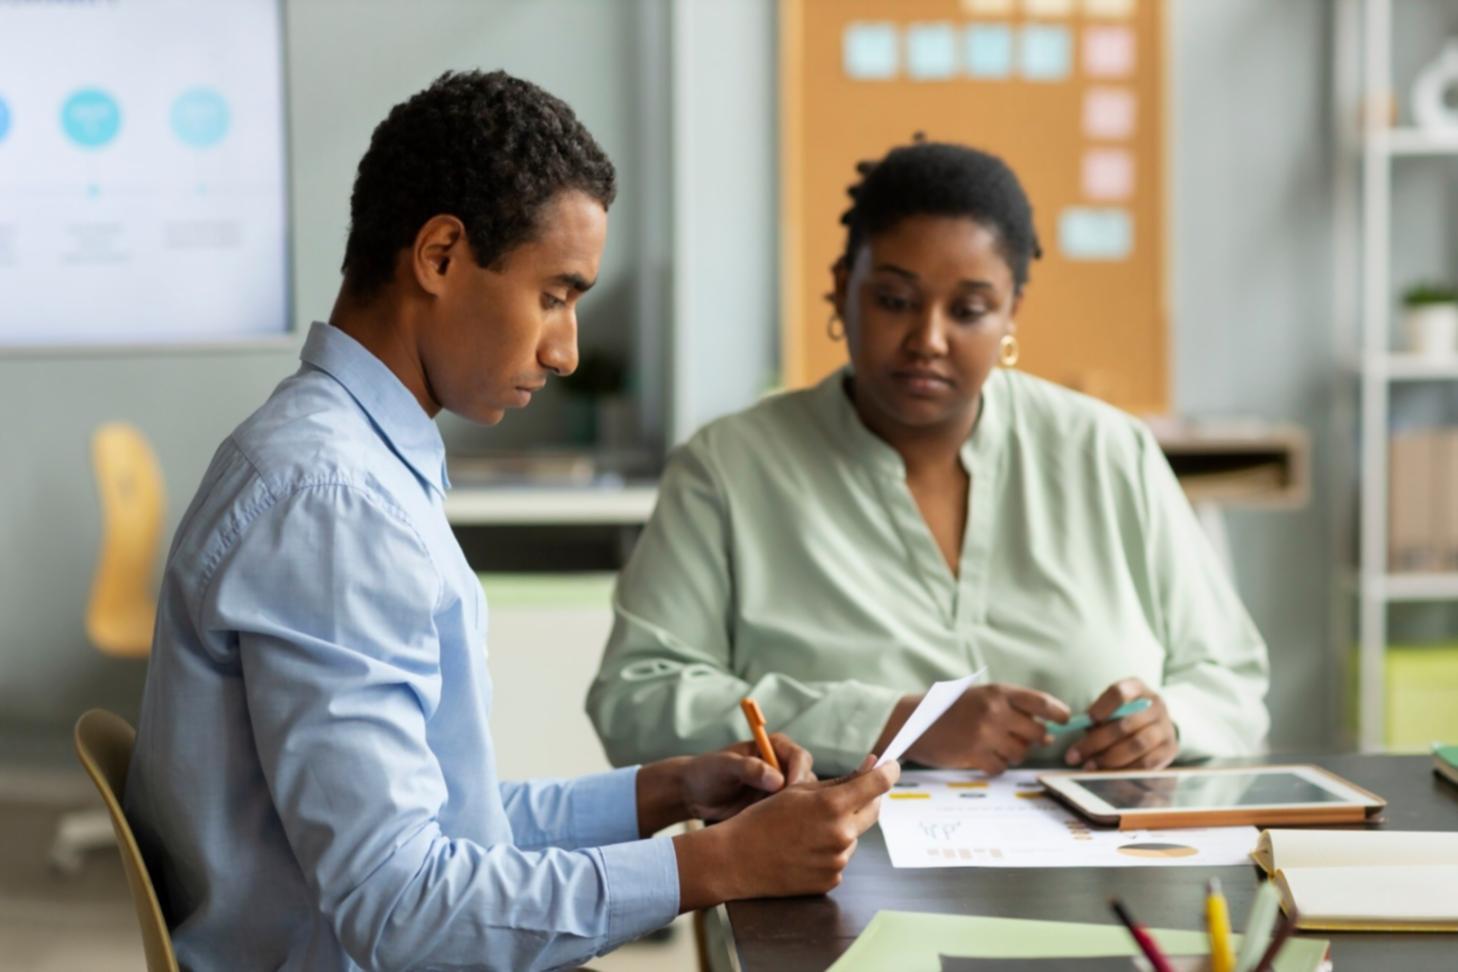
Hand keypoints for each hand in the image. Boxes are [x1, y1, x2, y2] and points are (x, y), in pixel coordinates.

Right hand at [673, 756, 898, 908]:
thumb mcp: (797, 791)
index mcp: (832, 805)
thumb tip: (872, 767)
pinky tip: (803, 849)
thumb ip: (839, 781)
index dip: (889, 771)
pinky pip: (839, 858)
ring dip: (841, 827)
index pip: (877, 784)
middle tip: (848, 794)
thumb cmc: (762, 818)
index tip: (893, 765)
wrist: (736, 859)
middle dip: (867, 799)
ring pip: (853, 835)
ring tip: (806, 829)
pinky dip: (829, 851)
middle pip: (873, 811)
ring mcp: (837, 860)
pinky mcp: (831, 880)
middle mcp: (841, 834)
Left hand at [680, 732, 815, 822]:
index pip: (799, 756)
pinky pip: (793, 816)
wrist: (694, 796)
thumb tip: (777, 779)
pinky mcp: (777, 808)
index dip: (798, 773)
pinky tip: (778, 833)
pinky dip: (790, 824)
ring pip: (805, 801)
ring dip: (797, 812)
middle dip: (802, 796)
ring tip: (780, 824)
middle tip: (788, 812)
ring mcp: (782, 789)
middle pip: (808, 779)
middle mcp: (782, 766)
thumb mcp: (723, 767)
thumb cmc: (706, 773)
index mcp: (773, 747)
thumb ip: (748, 768)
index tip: (789, 791)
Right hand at [881, 684, 1070, 774]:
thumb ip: (1012, 708)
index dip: (1059, 713)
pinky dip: (996, 765)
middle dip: (1035, 739)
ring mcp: (985, 734)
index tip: (1065, 720)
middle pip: (1036, 732)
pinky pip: (1001, 767)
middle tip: (1023, 738)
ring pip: (1020, 752)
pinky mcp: (974, 754)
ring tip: (997, 746)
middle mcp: (995, 711)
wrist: (914, 720)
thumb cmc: (949, 708)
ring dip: (1014, 753)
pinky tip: (984, 757)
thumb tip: (1047, 733)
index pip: (1041, 702)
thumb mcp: (980, 696)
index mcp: (998, 692)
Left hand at [1064, 678, 1177, 770]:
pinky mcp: (1170, 749)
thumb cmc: (1125, 714)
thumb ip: (1097, 715)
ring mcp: (1165, 727)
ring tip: (1089, 766)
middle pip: (1125, 724)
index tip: (1087, 720)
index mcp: (1137, 688)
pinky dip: (1124, 770)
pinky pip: (1146, 763)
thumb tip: (1081, 729)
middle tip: (1074, 755)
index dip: (1102, 706)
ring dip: (1109, 759)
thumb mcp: (1112, 707)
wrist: (1158, 724)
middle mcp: (1155, 705)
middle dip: (1096, 742)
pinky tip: (1108, 773)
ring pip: (1136, 745)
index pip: (1119, 692)